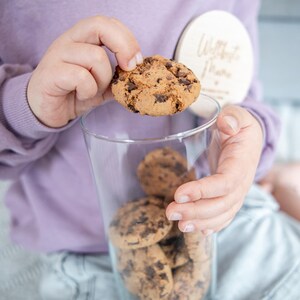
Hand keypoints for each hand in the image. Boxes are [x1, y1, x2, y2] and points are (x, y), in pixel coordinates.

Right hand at [27, 16, 142, 127]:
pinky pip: (81, 77)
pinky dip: (88, 91)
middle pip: (100, 25)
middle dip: (123, 47)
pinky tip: (81, 95)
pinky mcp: (50, 73)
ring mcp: (57, 55)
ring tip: (92, 91)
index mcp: (82, 39)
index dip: (127, 39)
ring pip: (96, 57)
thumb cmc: (74, 93)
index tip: (137, 61)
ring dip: (102, 80)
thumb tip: (139, 75)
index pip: (107, 23)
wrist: (47, 111)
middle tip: (128, 69)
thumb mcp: (102, 85)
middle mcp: (69, 41)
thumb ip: (118, 77)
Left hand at [166, 105, 263, 234]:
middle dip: (196, 211)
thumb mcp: (238, 116)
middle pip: (222, 204)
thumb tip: (226, 123)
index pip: (225, 182)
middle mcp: (242, 182)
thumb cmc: (239, 127)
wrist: (247, 140)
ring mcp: (237, 192)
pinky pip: (223, 216)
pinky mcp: (230, 197)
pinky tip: (195, 229)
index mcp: (241, 163)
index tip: (179, 194)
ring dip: (200, 222)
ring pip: (222, 214)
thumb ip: (233, 117)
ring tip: (178, 224)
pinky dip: (210, 225)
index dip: (204, 191)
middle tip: (171, 213)